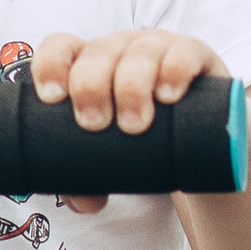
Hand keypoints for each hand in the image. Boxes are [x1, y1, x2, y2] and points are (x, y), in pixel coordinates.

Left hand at [29, 25, 230, 214]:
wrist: (199, 143)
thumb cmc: (141, 143)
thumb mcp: (110, 160)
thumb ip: (88, 181)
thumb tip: (84, 201)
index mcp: (88, 65)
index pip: (61, 48)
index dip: (51, 65)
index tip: (51, 99)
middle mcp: (120, 50)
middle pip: (98, 51)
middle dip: (91, 86)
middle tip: (95, 126)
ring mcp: (158, 49)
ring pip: (139, 52)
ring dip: (131, 87)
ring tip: (134, 126)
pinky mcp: (195, 56)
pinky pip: (184, 53)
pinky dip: (174, 71)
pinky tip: (168, 96)